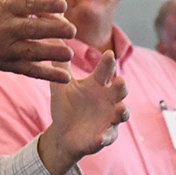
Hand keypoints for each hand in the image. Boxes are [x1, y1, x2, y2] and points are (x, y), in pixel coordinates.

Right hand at [0, 0, 75, 91]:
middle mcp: (5, 27)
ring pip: (31, 51)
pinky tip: (65, 78)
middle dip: (53, 29)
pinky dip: (49, 75)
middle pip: (31, 28)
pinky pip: (30, 71)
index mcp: (7, 6)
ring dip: (52, 53)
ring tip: (69, 54)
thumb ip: (37, 2)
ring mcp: (5, 48)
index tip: (63, 5)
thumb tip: (62, 16)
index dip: (46, 3)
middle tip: (72, 31)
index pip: (28, 3)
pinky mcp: (8, 65)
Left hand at [38, 51, 128, 174]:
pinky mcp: (104, 136)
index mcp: (98, 85)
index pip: (105, 71)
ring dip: (122, 112)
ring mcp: (109, 118)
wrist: (62, 134)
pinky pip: (108, 137)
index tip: (108, 54)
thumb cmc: (66, 106)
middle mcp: (108, 100)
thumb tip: (53, 37)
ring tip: (120, 110)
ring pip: (121, 113)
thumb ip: (60, 65)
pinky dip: (106, 137)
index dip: (108, 63)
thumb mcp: (61, 86)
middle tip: (120, 81)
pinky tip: (100, 137)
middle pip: (120, 91)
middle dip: (122, 87)